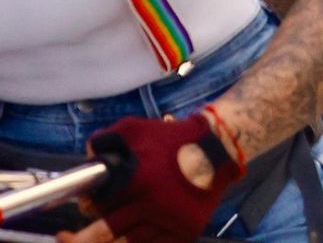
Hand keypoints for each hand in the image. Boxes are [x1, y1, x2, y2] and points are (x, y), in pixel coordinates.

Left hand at [58, 114, 242, 242]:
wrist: (219, 148)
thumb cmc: (173, 138)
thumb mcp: (135, 128)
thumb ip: (105, 140)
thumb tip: (86, 157)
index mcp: (139, 179)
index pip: (98, 206)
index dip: (85, 210)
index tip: (79, 214)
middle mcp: (153, 204)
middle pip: (105, 233)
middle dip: (80, 240)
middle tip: (67, 239)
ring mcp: (170, 221)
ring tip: (93, 242)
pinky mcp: (185, 232)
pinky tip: (124, 240)